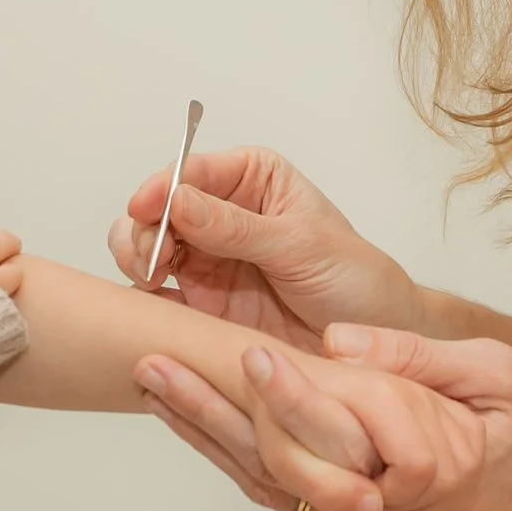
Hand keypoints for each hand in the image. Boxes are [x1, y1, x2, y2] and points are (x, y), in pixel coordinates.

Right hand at [106, 147, 425, 350]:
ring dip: (136, 260)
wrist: (374, 339)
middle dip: (142, 229)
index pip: (190, 171)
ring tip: (151, 281)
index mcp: (250, 179)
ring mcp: (206, 259)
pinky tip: (150, 310)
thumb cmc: (354, 278)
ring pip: (146, 248)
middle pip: (156, 210)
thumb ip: (237, 227)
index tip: (145, 208)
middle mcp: (220, 213)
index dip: (161, 187)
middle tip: (150, 260)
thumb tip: (177, 200)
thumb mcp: (300, 245)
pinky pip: (157, 298)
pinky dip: (144, 302)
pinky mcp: (200, 305)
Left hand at [139, 324, 511, 510]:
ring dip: (208, 432)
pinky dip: (235, 454)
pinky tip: (196, 420)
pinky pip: (285, 490)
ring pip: (269, 482)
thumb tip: (338, 339)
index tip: (249, 350)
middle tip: (156, 364)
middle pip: (279, 465)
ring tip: (154, 384)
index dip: (287, 394)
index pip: (337, 435)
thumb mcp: (499, 374)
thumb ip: (417, 358)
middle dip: (212, 411)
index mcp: (425, 475)